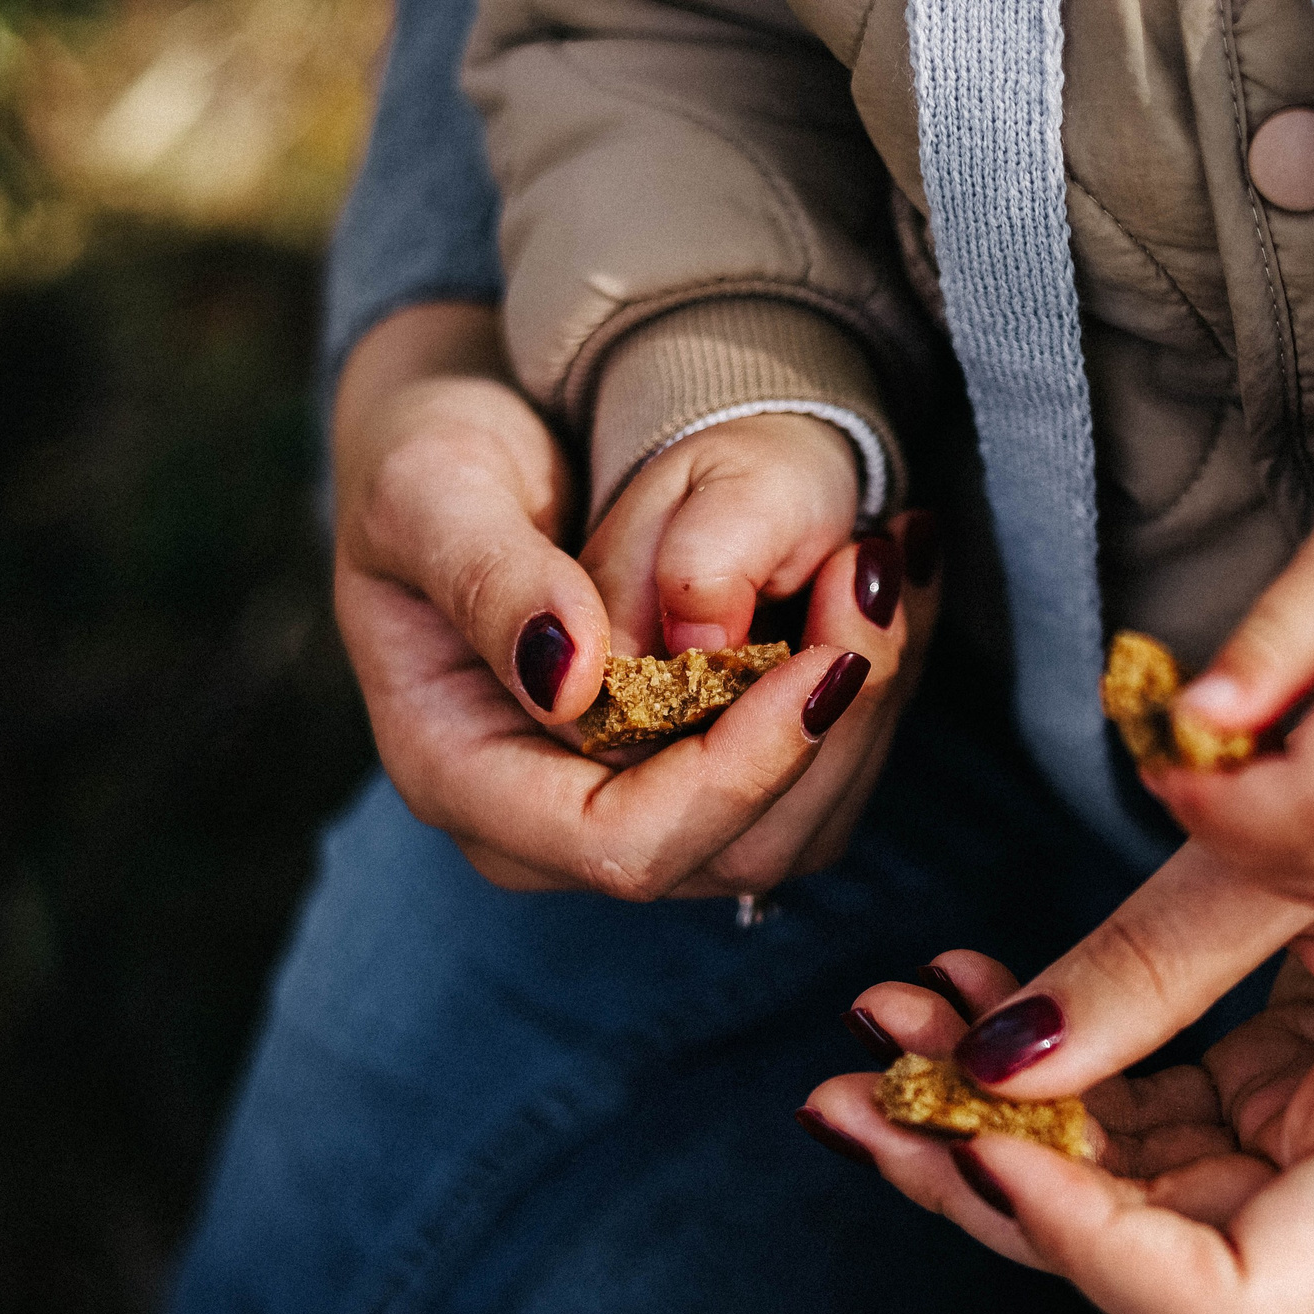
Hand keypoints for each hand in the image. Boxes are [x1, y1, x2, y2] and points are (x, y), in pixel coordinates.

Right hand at [328, 303, 939, 896]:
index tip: (816, 660)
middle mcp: (553, 830)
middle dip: (830, 731)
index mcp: (464, 781)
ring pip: (800, 826)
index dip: (733, 773)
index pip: (620, 843)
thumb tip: (570, 682)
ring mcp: (634, 812)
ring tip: (887, 563)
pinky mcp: (701, 777)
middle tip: (875, 577)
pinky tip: (885, 582)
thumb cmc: (430, 466)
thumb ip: (487, 578)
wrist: (471, 459)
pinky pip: (815, 777)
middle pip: (735, 852)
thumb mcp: (427, 490)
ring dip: (869, 705)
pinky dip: (868, 686)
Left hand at [803, 719, 1313, 1313]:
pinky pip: (1164, 1116)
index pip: (1230, 1309)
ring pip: (1138, 1187)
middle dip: (990, 1173)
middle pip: (1154, 1258)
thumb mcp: (1311, 866)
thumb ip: (1144, 965)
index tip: (974, 1128)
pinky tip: (968, 997)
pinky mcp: (1312, 1101)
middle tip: (850, 1090)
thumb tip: (980, 1056)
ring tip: (886, 1015)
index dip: (1082, 1246)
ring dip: (1002, 1110)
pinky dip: (1066, 1067)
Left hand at [1152, 457, 1313, 911]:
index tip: (1169, 764)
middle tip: (1180, 772)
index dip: (1223, 803)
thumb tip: (1193, 716)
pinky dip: (1311, 861)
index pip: (1311, 801)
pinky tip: (1280, 809)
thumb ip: (1269, 645)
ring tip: (1224, 786)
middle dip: (1225, 831)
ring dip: (1262, 854)